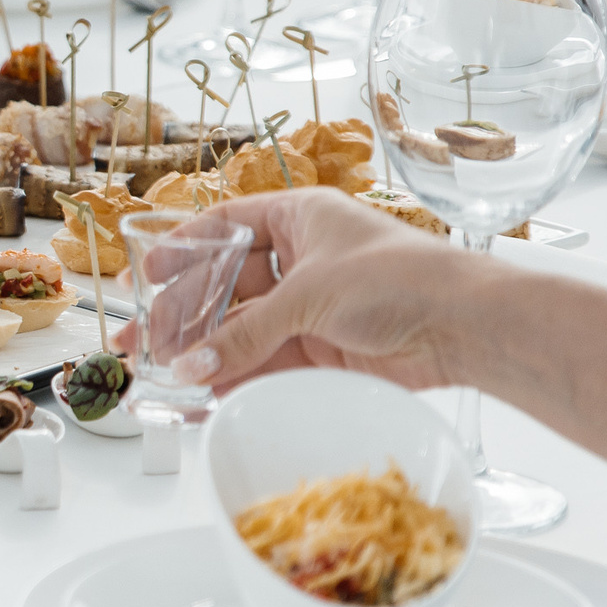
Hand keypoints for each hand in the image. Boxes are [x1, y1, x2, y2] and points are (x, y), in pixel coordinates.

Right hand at [112, 188, 476, 390]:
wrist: (464, 327)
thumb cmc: (398, 279)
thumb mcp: (308, 295)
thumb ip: (244, 335)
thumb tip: (190, 366)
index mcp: (300, 218)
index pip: (228, 225)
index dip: (185, 247)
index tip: (149, 272)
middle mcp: (303, 258)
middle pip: (228, 283)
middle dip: (185, 311)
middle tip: (143, 339)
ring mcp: (313, 305)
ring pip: (244, 326)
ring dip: (206, 348)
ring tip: (164, 370)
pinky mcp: (324, 348)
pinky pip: (267, 358)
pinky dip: (237, 373)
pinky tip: (205, 388)